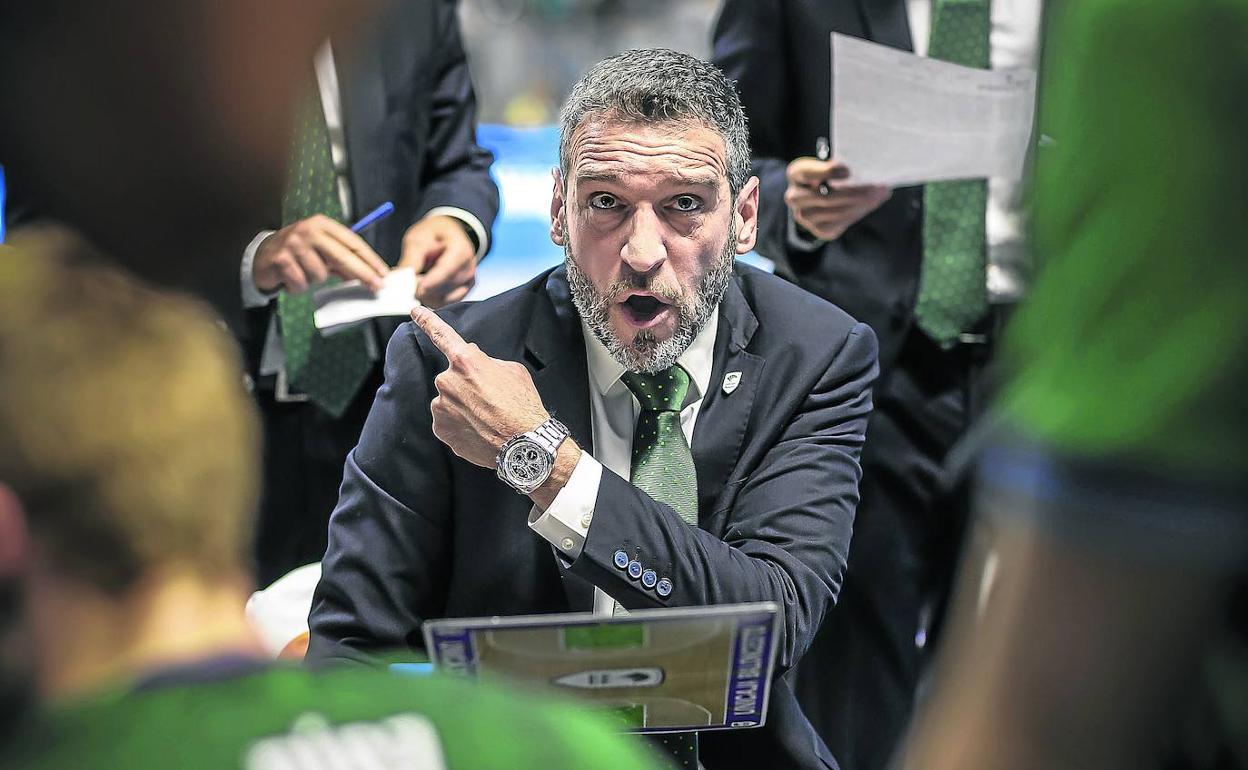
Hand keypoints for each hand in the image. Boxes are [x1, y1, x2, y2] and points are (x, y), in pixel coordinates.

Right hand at [253, 214, 388, 293]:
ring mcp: (293, 244)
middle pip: (342, 256)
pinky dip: (298, 286)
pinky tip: (291, 278)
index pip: (352, 242)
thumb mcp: (321, 251)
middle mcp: (308, 230)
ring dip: (314, 280)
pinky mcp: (281, 260)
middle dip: (362, 273)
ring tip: (303, 272)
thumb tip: (368, 276)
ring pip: (320, 274)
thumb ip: (343, 262)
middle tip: (376, 287)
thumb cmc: (298, 253)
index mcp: (322, 225)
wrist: (261, 255)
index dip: (369, 259)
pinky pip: (301, 283)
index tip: (383, 273)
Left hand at [400, 215, 476, 307]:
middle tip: (404, 286)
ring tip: (413, 284)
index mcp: (461, 249)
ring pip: (445, 298)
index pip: (447, 269)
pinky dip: (432, 299)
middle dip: (424, 289)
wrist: (446, 235)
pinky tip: (423, 290)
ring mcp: (468, 281)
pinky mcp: (463, 291)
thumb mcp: (417, 239)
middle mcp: (469, 267)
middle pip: (446, 287)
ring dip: (426, 295)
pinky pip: (446, 302)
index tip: (416, 290)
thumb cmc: (432, 235)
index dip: (431, 281)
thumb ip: (411, 259)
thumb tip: (401, 279)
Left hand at [411, 305, 550, 468]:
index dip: (427, 320)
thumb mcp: (512, 371)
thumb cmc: (523, 405)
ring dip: (464, 406)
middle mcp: (447, 381)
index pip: (442, 334)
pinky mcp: (440, 428)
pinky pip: (447, 421)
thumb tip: (474, 359)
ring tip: (488, 418)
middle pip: (453, 377)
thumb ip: (487, 361)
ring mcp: (441, 406)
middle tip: (491, 400)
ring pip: (450, 401)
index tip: (414, 310)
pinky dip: (460, 424)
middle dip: (467, 385)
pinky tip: (479, 430)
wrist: (524, 443)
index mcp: (466, 361)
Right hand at [784, 157, 891, 241]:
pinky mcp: (818, 229)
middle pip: (825, 197)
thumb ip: (842, 165)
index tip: (848, 171)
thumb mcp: (832, 164)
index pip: (809, 173)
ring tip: (880, 194)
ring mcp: (804, 216)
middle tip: (878, 187)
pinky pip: (841, 222)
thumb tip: (869, 168)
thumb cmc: (831, 173)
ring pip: (836, 212)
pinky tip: (870, 204)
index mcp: (796, 173)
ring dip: (862, 203)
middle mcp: (794, 197)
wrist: (821, 195)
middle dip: (855, 193)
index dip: (829, 172)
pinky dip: (857, 212)